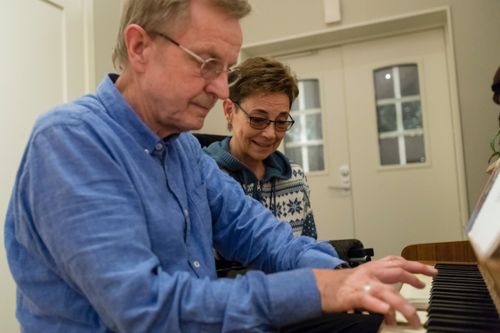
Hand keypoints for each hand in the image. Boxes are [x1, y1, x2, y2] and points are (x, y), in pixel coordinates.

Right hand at [313, 255, 436, 327]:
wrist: (320, 287)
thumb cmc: (342, 285)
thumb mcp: (364, 279)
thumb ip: (380, 285)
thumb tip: (396, 302)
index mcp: (374, 267)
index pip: (399, 261)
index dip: (417, 265)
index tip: (432, 271)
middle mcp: (371, 272)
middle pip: (398, 271)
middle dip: (416, 278)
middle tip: (427, 287)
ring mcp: (364, 284)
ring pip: (388, 291)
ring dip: (403, 305)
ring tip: (413, 316)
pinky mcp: (354, 296)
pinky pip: (370, 301)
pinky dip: (380, 306)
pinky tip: (388, 312)